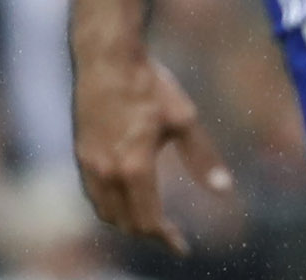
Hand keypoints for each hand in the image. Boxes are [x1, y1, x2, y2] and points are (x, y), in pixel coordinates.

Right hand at [74, 50, 232, 254]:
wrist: (107, 58)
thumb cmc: (149, 85)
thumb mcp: (184, 119)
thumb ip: (202, 158)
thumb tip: (225, 190)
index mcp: (134, 168)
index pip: (148, 221)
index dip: (166, 238)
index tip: (181, 247)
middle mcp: (106, 173)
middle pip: (125, 222)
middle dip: (149, 233)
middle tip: (170, 234)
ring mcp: (89, 164)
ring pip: (105, 212)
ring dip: (127, 222)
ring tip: (149, 221)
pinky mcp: (80, 153)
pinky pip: (93, 194)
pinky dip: (109, 206)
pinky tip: (125, 197)